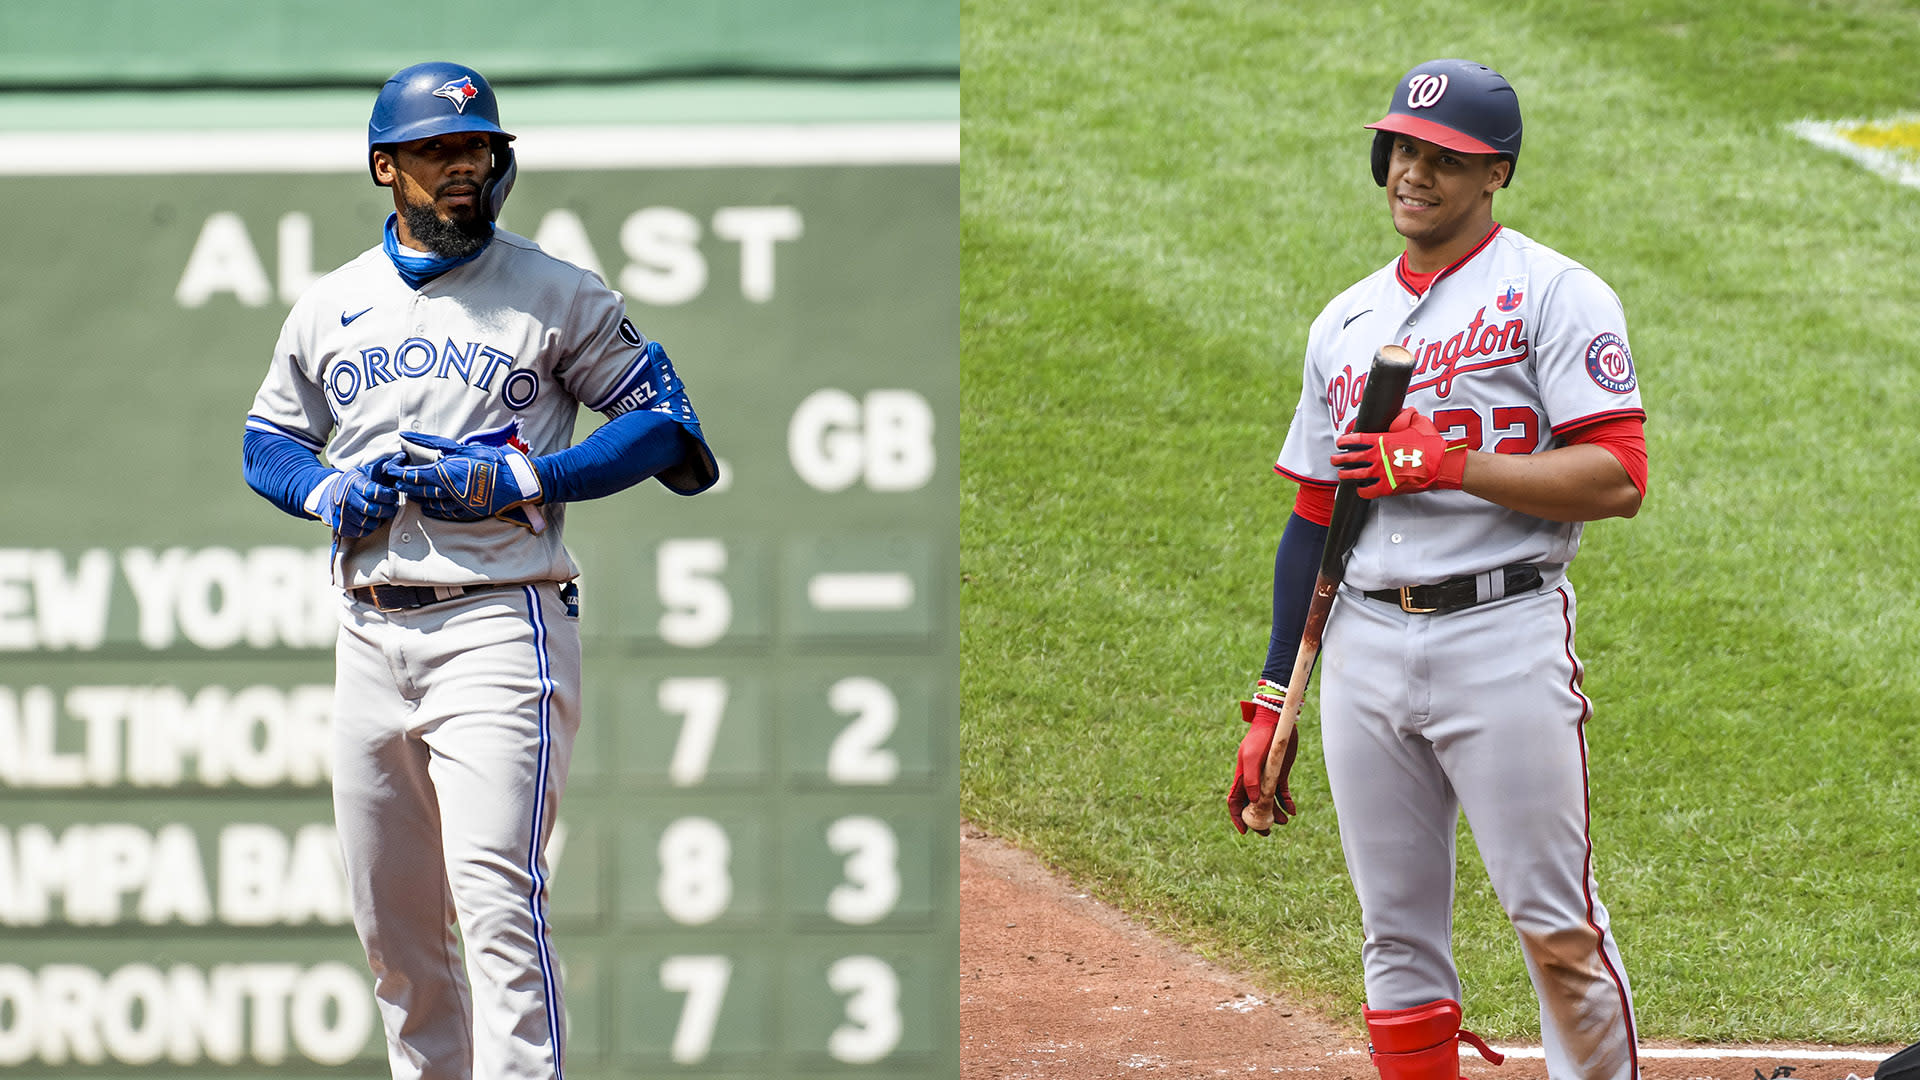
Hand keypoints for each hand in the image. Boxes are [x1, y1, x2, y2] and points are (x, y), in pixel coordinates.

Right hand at [313, 455, 404, 538]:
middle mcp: (345, 499)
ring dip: (380, 519)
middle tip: (392, 506)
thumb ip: (385, 467)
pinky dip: (370, 528)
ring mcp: (342, 514)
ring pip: (369, 523)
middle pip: (373, 510)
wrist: (327, 494)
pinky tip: (371, 519)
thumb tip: (403, 457)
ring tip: (381, 512)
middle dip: (388, 509)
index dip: (389, 495)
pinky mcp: (341, 527)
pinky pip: (362, 532)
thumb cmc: (355, 483)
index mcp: (354, 483)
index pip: (374, 492)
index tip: (394, 495)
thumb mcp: (367, 471)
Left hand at [387, 431, 545, 532]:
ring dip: (417, 498)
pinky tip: (427, 507)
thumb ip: (434, 443)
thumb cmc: (493, 460)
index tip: (391, 468)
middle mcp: (448, 491)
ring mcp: (458, 504)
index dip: (399, 472)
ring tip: (410, 492)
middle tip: (396, 480)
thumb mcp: (464, 448)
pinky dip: (432, 510)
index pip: (413, 474)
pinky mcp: (467, 512)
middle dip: (404, 485)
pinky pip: (443, 514)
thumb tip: (407, 436)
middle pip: (417, 490)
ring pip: (429, 503)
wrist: (518, 482)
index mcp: (446, 472)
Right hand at [1228, 683, 1297, 834]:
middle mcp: (1253, 779)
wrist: (1277, 720)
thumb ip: (1251, 779)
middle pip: (1253, 805)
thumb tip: (1255, 801)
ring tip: (1284, 821)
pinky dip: (1287, 802)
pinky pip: (1283, 792)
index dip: (1237, 816)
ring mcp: (1267, 777)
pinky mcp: (1281, 773)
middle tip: (1266, 833)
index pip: (1235, 800)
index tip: (1244, 830)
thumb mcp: (1252, 757)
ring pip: (1270, 801)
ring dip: (1275, 813)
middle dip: (1258, 820)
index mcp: (1242, 776)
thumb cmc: (1260, 737)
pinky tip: (1292, 810)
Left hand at [1331, 407, 1465, 497]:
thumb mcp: (1419, 423)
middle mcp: (1377, 457)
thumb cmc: (1431, 444)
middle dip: (1339, 458)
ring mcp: (1381, 473)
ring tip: (1341, 474)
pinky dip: (1362, 491)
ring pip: (1355, 475)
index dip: (1345, 440)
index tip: (1341, 442)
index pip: (1355, 439)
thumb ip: (1407, 416)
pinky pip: (1368, 491)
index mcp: (1382, 440)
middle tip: (1334, 459)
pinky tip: (1360, 489)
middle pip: (1350, 458)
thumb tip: (1404, 412)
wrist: (1441, 464)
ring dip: (1346, 474)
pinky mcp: (1388, 488)